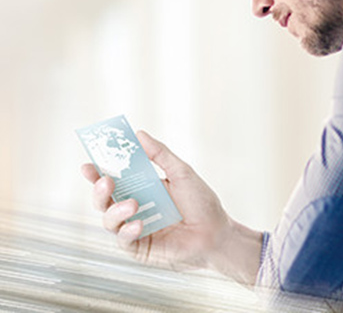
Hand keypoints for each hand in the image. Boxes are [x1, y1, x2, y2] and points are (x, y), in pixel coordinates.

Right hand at [81, 130, 262, 284]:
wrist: (216, 232)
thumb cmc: (201, 203)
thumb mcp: (181, 173)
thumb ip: (160, 154)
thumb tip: (139, 134)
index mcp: (141, 188)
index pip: (113, 179)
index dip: (97, 173)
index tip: (88, 165)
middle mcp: (134, 208)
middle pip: (104, 200)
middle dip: (99, 190)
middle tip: (105, 181)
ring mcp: (135, 228)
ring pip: (109, 221)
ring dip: (115, 211)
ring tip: (132, 204)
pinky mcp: (139, 248)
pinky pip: (123, 240)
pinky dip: (128, 231)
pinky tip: (139, 224)